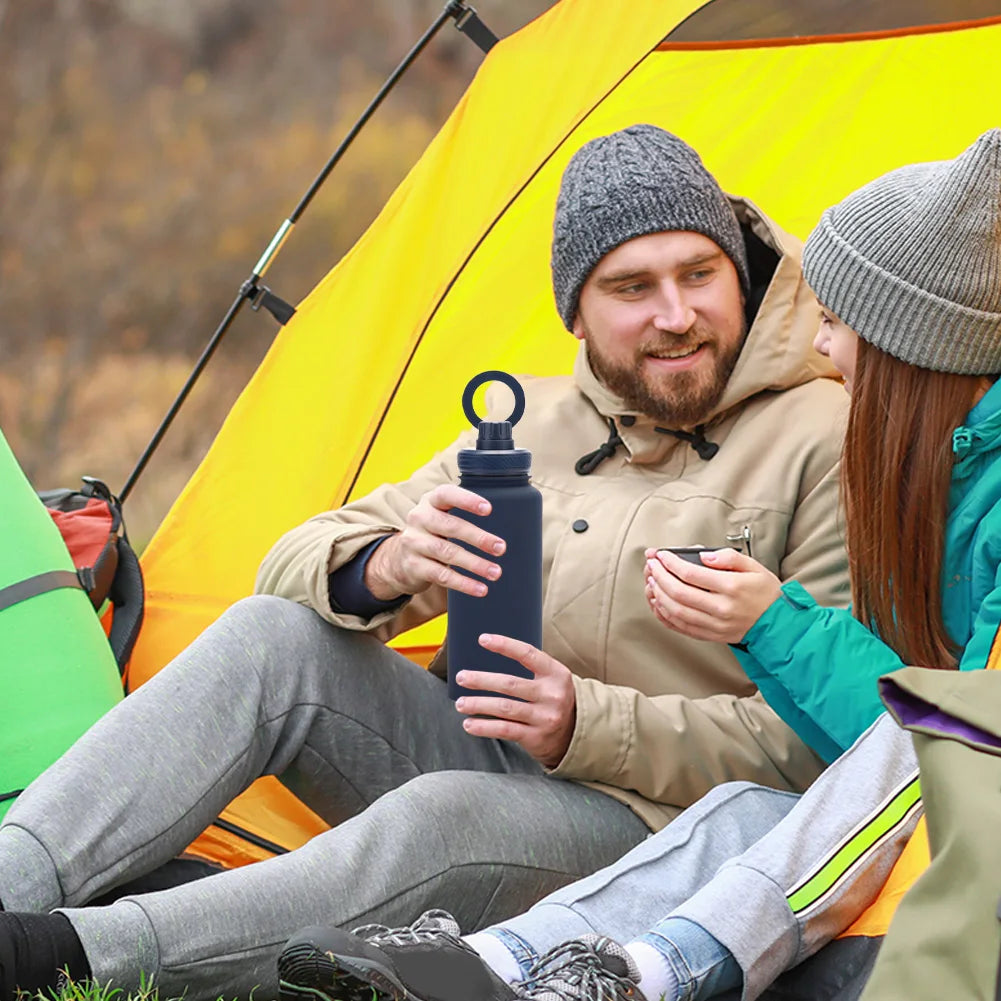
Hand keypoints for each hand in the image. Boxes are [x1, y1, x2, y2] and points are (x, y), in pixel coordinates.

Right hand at [364, 484, 505, 599]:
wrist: (398, 560)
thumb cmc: (432, 534)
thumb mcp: (441, 516)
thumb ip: (463, 514)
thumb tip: (511, 522)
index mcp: (430, 501)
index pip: (446, 494)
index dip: (467, 500)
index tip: (489, 509)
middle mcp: (418, 518)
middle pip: (450, 526)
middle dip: (478, 538)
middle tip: (501, 548)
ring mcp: (413, 542)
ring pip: (447, 553)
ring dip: (475, 564)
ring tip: (496, 572)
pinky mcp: (413, 566)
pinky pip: (441, 575)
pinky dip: (464, 583)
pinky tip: (480, 589)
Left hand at [455, 634, 576, 768]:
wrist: (575, 732)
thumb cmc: (553, 697)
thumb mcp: (550, 678)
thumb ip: (529, 667)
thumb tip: (489, 653)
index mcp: (556, 673)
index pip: (527, 654)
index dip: (504, 645)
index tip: (483, 639)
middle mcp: (552, 695)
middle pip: (510, 684)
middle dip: (481, 680)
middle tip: (461, 677)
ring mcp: (545, 717)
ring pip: (504, 708)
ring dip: (478, 705)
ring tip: (461, 703)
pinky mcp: (536, 737)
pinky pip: (505, 730)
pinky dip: (484, 727)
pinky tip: (469, 724)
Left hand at [643, 547, 780, 643]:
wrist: (779, 623)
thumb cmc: (766, 592)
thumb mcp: (754, 567)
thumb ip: (728, 557)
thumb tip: (703, 556)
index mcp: (732, 587)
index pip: (691, 574)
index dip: (671, 563)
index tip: (661, 555)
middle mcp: (721, 608)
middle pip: (679, 593)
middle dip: (659, 577)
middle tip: (651, 565)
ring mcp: (715, 625)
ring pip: (677, 611)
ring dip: (658, 595)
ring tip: (651, 582)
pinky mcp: (712, 636)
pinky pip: (681, 627)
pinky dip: (665, 616)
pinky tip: (658, 603)